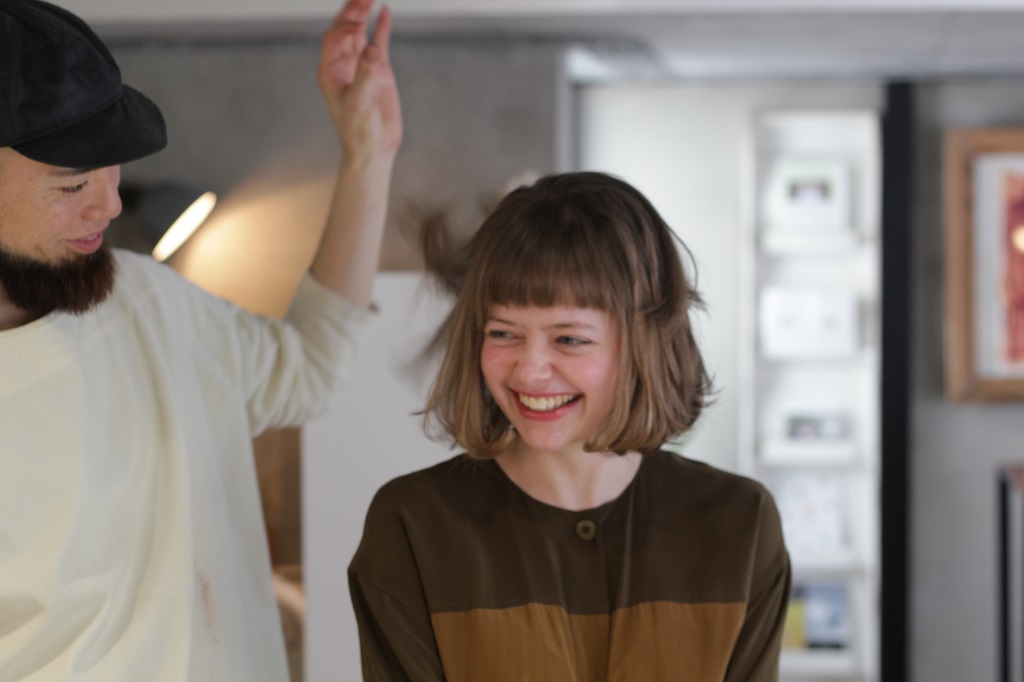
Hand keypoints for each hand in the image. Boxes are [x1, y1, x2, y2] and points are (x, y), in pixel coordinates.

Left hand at [317, 0, 402, 159]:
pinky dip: (382, 27)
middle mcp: (343, 65)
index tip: (360, 22)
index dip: (345, 26)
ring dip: (364, 13)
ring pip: (360, 32)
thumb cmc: (359, 130)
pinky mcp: (379, 71)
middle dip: (352, 10)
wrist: (374, 147)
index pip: (334, 38)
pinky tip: (385, 11)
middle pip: (344, 29)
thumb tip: (374, 48)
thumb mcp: (359, 102)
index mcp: (329, 71)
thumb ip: (366, 74)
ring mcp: (361, 66)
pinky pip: (379, 42)